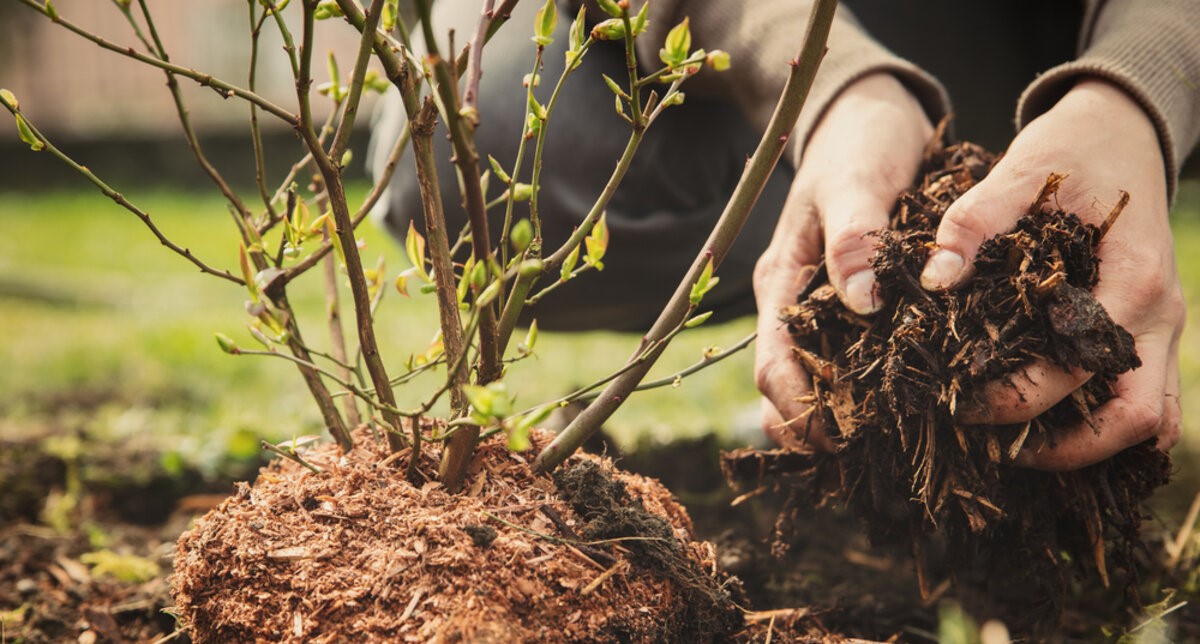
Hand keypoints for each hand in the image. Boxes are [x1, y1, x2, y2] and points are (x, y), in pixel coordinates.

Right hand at [754, 73, 932, 448]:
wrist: (868, 114)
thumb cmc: (858, 143)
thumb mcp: (856, 181)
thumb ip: (855, 238)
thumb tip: (862, 303)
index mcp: (782, 281)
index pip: (772, 364)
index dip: (796, 410)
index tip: (838, 439)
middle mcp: (796, 303)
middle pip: (787, 387)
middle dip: (816, 427)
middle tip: (866, 459)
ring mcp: (823, 305)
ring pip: (818, 380)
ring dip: (840, 416)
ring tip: (886, 446)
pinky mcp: (854, 303)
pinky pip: (852, 358)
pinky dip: (868, 388)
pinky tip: (905, 407)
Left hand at [920, 79, 1183, 469]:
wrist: (1124, 131)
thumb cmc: (1072, 152)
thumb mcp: (1020, 171)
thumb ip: (973, 222)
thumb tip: (935, 279)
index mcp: (1132, 279)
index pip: (1079, 368)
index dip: (1019, 398)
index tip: (960, 403)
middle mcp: (1158, 315)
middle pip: (1136, 419)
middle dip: (1066, 448)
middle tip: (995, 447)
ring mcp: (1162, 328)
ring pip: (1150, 420)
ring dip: (1092, 446)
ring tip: (1018, 449)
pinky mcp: (1150, 331)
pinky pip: (1146, 400)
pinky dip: (1106, 426)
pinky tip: (1049, 428)